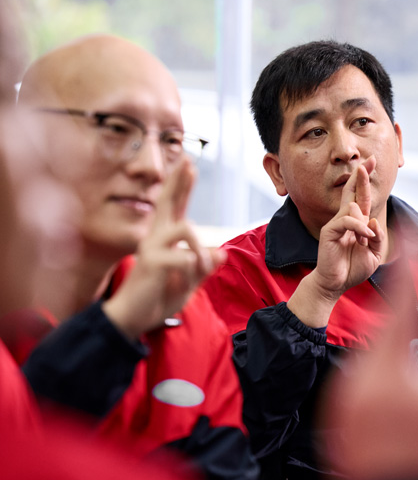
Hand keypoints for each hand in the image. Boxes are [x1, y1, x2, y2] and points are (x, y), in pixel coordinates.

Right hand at [102, 156, 224, 339]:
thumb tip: (222, 253)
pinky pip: (186, 257)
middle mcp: (155, 237)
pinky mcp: (152, 261)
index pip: (174, 207)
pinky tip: (185, 281)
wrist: (134, 317)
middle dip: (179, 182)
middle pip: (168, 202)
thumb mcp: (188, 282)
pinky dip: (194, 270)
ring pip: (186, 228)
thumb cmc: (158, 297)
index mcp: (164, 239)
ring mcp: (151, 247)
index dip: (181, 186)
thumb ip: (203, 267)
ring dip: (200, 250)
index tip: (189, 164)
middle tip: (187, 162)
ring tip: (202, 268)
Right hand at [288, 161, 385, 326]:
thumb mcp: (374, 253)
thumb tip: (374, 221)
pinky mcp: (329, 231)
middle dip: (361, 176)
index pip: (361, 197)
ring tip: (365, 241)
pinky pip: (348, 221)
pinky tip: (363, 238)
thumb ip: (378, 237)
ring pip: (353, 208)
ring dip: (364, 224)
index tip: (372, 161)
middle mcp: (346, 219)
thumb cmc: (353, 268)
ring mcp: (336, 224)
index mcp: (356, 222)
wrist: (336, 283)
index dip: (365, 180)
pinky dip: (359, 228)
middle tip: (369, 160)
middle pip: (353, 192)